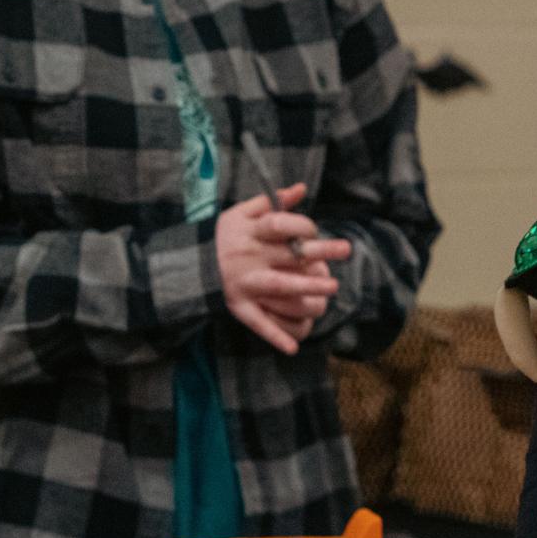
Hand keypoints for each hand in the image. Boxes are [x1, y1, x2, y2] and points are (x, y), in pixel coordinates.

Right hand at [215, 185, 351, 353]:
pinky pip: (258, 323)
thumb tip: (301, 189)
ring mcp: (245, 283)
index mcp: (250, 232)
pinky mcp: (239, 306)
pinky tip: (293, 348)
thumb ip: (271, 201)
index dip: (303, 225)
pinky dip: (274, 336)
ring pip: (279, 287)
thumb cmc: (224, 236)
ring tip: (333, 287)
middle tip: (346, 249)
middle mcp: (248, 257)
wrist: (189, 264)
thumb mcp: (242, 213)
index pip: (280, 224)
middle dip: (320, 251)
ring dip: (307, 288)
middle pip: (288, 255)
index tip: (314, 231)